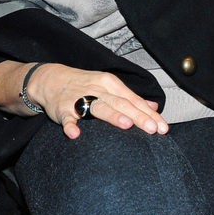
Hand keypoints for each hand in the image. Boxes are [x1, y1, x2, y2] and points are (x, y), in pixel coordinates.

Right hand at [27, 63, 168, 139]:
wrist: (50, 80)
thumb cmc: (84, 85)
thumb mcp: (107, 86)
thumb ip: (130, 98)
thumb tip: (154, 107)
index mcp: (109, 83)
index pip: (133, 99)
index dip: (148, 113)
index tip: (163, 128)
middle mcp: (96, 89)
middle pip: (120, 103)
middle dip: (137, 116)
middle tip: (153, 129)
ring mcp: (78, 98)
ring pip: (97, 107)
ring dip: (112, 115)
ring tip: (126, 125)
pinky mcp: (61, 109)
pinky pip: (66, 118)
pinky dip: (70, 126)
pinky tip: (75, 134)